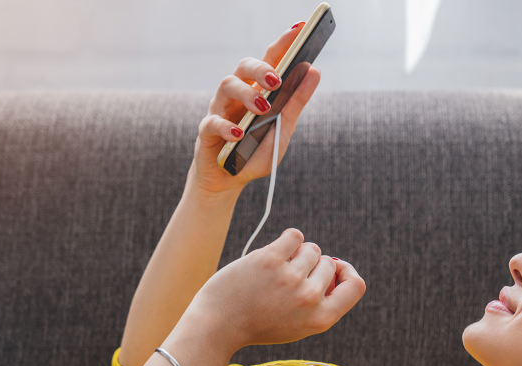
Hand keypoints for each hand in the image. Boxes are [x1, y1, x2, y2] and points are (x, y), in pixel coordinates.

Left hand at [183, 228, 365, 352]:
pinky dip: (286, 241)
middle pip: (328, 263)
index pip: (356, 285)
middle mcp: (310, 299)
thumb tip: (334, 265)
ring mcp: (291, 278)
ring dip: (296, 254)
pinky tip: (271, 255)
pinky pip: (294, 236)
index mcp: (321, 319)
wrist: (218, 325)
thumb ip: (320, 301)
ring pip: (311, 249)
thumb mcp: (297, 324)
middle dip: (311, 265)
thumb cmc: (257, 323)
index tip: (333, 270)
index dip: (347, 273)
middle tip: (285, 279)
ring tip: (274, 271)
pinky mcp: (271, 259)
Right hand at [189, 23, 321, 196]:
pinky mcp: (207, 130)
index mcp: (258, 90)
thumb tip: (314, 71)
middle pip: (244, 66)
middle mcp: (238, 93)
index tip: (300, 28)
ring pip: (227, 85)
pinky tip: (240, 133)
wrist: (230, 180)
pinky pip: (213, 121)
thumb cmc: (256, 152)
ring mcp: (220, 109)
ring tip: (263, 108)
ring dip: (247, 93)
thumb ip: (296, 102)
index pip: (271, 59)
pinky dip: (227, 126)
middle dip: (261, 68)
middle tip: (277, 80)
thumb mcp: (283, 129)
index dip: (283, 42)